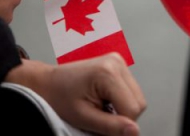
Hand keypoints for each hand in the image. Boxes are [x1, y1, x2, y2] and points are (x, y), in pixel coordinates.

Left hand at [5, 53, 145, 135]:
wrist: (49, 83)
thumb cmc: (60, 98)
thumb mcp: (84, 117)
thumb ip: (111, 126)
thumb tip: (134, 132)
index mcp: (108, 73)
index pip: (133, 108)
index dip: (122, 126)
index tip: (105, 130)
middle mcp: (117, 63)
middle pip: (139, 102)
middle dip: (124, 117)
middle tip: (102, 120)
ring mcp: (119, 61)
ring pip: (137, 97)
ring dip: (123, 109)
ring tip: (101, 110)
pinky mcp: (118, 64)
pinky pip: (131, 90)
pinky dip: (121, 100)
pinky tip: (105, 101)